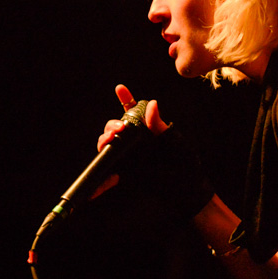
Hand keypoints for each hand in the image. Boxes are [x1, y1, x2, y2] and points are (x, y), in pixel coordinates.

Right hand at [94, 84, 214, 217]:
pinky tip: (93, 190)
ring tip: (107, 143)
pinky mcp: (124, 174)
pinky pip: (108, 176)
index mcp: (146, 129)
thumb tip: (152, 104)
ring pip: (107, 147)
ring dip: (103, 143)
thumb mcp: (174, 142)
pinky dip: (99, 183)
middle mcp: (134, 140)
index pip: (133, 110)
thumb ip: (160, 126)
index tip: (120, 88)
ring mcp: (127, 157)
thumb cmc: (183, 163)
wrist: (184, 188)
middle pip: (114, 128)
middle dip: (111, 126)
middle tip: (118, 129)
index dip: (125, 98)